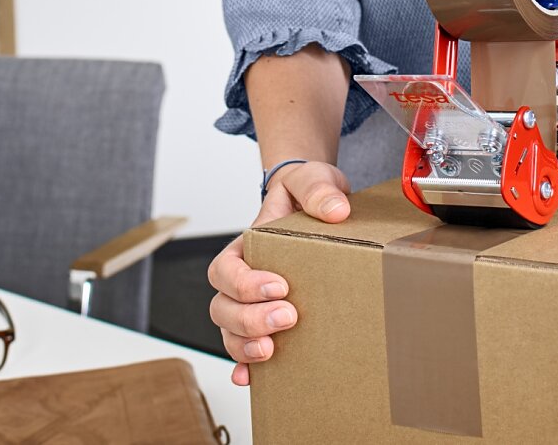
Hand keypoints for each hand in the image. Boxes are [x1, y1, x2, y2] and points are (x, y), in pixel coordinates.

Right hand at [208, 162, 350, 384]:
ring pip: (229, 331)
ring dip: (245, 345)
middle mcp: (243, 278)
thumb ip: (317, 189)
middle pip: (223, 306)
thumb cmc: (305, 192)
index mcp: (245, 247)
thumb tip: (334, 210)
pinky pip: (246, 347)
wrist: (316, 203)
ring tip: (272, 350)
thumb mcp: (312, 180)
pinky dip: (244, 366)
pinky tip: (251, 379)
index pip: (225, 269)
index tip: (279, 285)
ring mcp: (253, 303)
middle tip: (287, 317)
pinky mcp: (270, 320)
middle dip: (250, 318)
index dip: (245, 283)